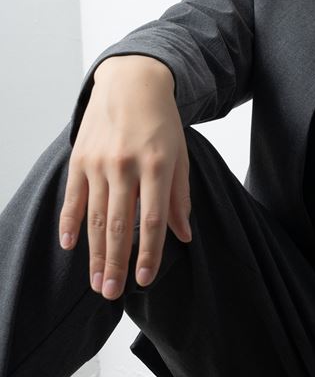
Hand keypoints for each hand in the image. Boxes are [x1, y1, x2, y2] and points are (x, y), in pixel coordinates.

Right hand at [59, 55, 191, 300]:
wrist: (132, 82)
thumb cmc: (161, 121)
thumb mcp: (180, 155)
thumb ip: (180, 197)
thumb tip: (183, 236)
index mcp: (157, 166)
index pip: (152, 220)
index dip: (148, 254)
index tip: (144, 280)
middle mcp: (126, 166)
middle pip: (120, 225)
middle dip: (116, 263)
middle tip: (112, 294)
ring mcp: (99, 163)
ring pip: (96, 218)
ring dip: (95, 253)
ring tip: (97, 282)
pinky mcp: (79, 159)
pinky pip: (73, 199)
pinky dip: (70, 224)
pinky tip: (71, 248)